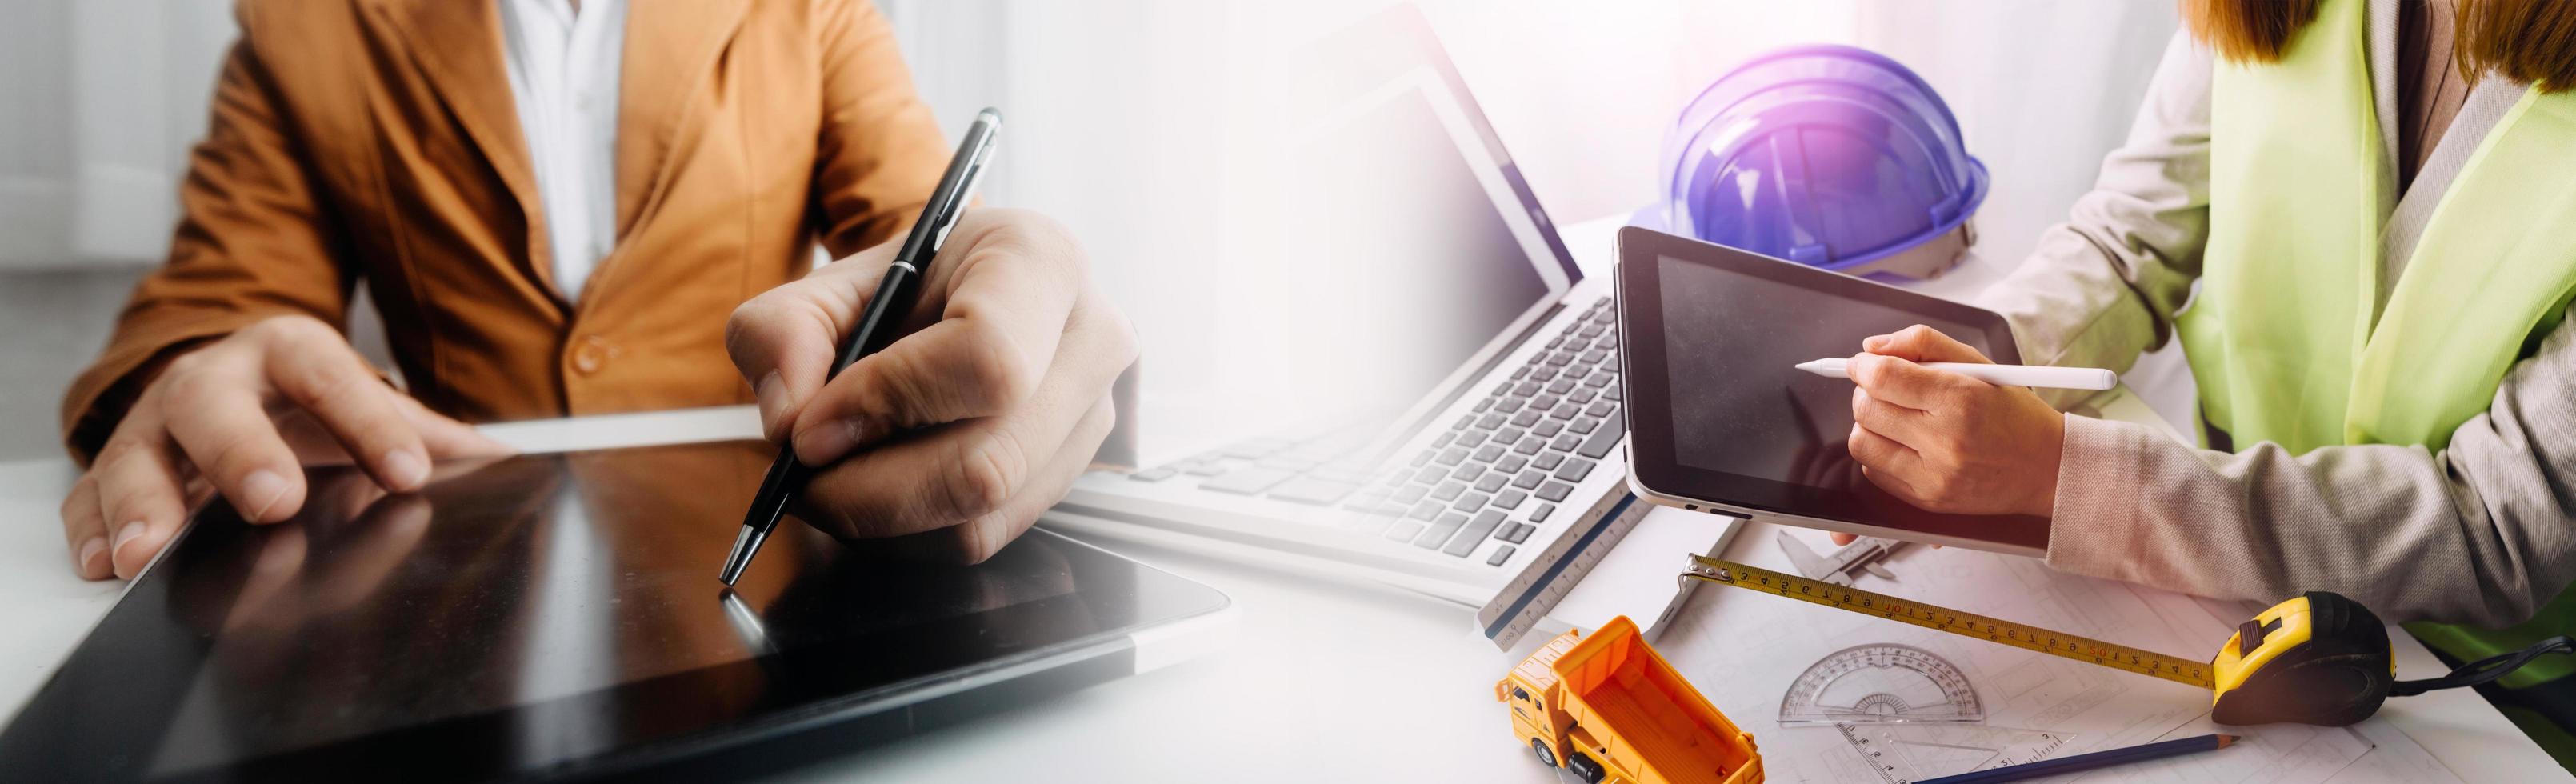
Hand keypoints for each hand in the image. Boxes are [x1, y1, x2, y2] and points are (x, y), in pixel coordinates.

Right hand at [58, 315, 506, 579]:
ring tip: (153, 550)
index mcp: (287, 353)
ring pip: (137, 453)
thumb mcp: (359, 403)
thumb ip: (424, 433)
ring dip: (146, 502)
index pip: (332, 378)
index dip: (371, 422)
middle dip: (244, 451)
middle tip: (274, 500)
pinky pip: (89, 494)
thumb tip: (510, 460)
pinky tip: (107, 563)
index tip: (409, 471)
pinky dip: (93, 529)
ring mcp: (154, 423)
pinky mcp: (114, 465)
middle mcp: (212, 379)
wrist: (224, 381)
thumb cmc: (303, 401)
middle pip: (216, 405)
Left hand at [726, 209, 1134, 562]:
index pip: (987, 357)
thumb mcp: (824, 285)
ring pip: (985, 514)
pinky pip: (985, 537)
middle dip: (871, 489)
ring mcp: (1096, 415)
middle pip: (990, 463)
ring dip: (883, 518)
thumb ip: (782, 334)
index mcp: (1042, 261)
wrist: (964, 297)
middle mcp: (1094, 339)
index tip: (811, 427)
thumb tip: (791, 423)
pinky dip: (911, 532)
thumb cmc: (905, 286)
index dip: (889, 402)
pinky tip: (879, 488)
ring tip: (833, 479)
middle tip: (803, 478)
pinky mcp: (1074, 475)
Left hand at [1840, 325, 2064, 519]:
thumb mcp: (1979, 364)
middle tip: (1884, 388)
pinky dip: (1880, 452)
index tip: (1864, 363)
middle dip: (1866, 391)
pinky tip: (1905, 443)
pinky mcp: (1927, 500)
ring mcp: (1935, 475)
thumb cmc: (2013, 414)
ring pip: (1862, 443)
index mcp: (1961, 399)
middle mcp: (1946, 440)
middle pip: (1866, 409)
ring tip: (1895, 416)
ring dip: (1869, 424)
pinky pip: (1874, 472)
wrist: (2046, 468)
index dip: (1863, 366)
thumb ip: (1923, 343)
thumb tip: (1872, 348)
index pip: (1883, 377)